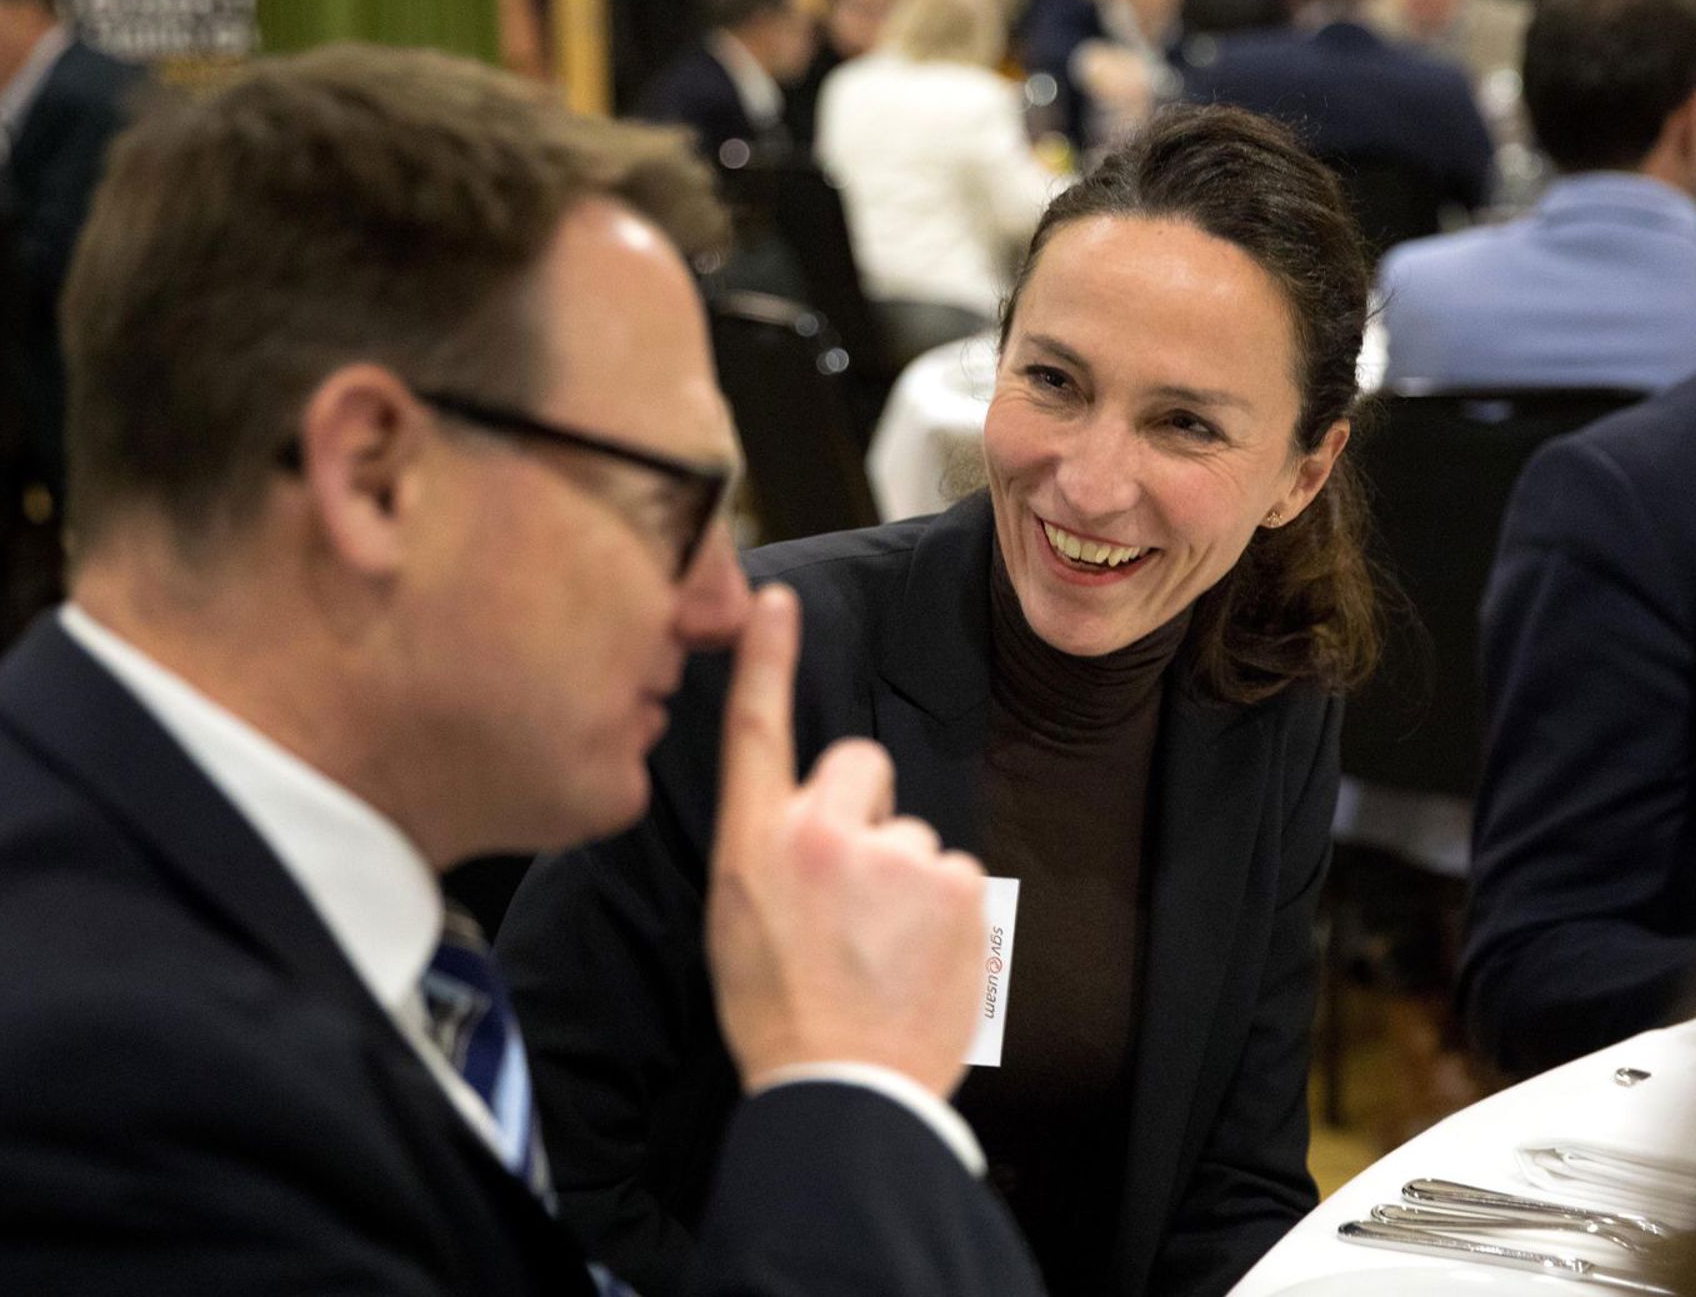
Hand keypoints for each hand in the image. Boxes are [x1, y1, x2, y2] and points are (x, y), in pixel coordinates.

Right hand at [705, 584, 987, 1097]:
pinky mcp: (957, 886)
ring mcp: (895, 856)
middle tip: (852, 890)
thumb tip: (807, 822)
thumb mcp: (739, 921)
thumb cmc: (779, 1014)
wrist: (843, 1091)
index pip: (756, 728)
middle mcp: (823, 832)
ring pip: (912, 835)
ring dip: (906, 878)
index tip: (776, 603)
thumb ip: (771, 851)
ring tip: (882, 949)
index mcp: (757, 843)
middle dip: (865, 808)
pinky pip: (955, 874)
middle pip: (862, 766)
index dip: (765, 659)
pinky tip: (919, 960)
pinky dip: (946, 912)